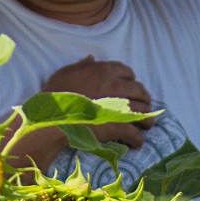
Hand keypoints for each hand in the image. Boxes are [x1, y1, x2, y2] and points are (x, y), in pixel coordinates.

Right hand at [5, 56, 156, 170]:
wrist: (52, 117)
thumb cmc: (55, 93)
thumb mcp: (67, 72)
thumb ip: (83, 65)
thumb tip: (92, 58)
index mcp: (105, 71)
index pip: (128, 72)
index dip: (131, 80)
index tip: (130, 87)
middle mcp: (116, 86)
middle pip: (140, 90)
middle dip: (144, 98)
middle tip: (144, 106)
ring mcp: (119, 106)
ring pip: (143, 111)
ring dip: (147, 119)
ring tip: (147, 125)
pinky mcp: (117, 126)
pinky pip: (135, 133)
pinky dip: (138, 139)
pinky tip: (137, 142)